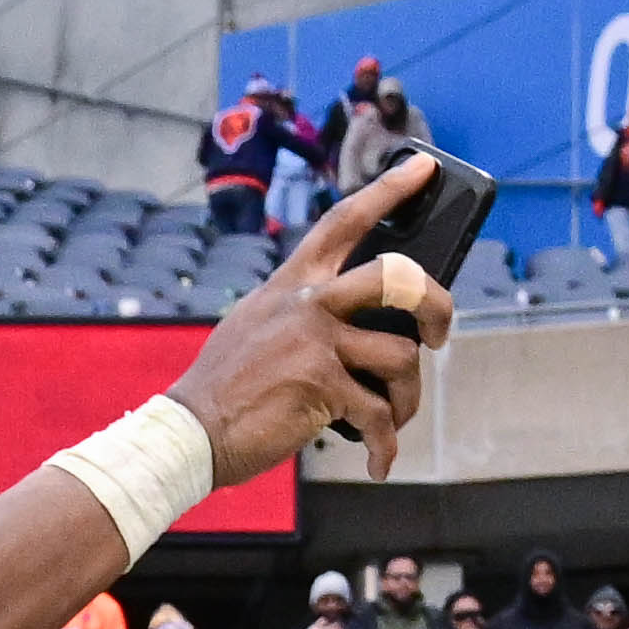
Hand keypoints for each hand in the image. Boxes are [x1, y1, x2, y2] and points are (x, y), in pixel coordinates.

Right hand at [173, 167, 450, 489]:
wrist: (190, 434)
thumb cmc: (227, 388)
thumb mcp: (258, 327)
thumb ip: (303, 312)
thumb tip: (369, 325)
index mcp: (292, 284)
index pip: (344, 220)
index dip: (389, 190)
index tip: (424, 168)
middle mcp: (307, 304)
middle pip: (397, 278)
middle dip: (436, 304)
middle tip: (439, 334)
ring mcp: (315, 343)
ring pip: (401, 357)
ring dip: (408, 398)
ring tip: (395, 417)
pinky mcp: (321, 387)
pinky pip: (378, 415)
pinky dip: (385, 445)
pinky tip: (379, 460)